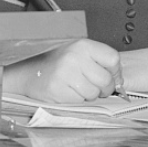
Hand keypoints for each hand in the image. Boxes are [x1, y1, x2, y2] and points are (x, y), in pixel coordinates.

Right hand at [3, 39, 121, 103]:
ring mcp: (65, 73)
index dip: (116, 73)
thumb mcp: (77, 54)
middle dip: (104, 89)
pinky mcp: (58, 89)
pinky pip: (80, 101)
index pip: (113, 59)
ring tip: (77, 88)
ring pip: (94, 93)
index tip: (113, 78)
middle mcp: (74, 57)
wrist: (28, 73)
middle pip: (106, 80)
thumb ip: (98, 62)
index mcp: (82, 45)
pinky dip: (77, 100)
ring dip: (89, 95)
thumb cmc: (55, 65)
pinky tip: (67, 92)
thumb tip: (119, 81)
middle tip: (95, 88)